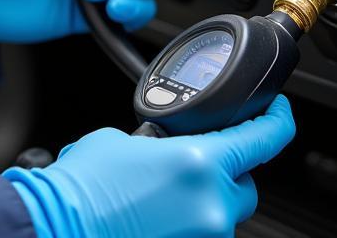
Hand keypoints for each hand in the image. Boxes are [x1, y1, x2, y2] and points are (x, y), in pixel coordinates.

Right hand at [5, 96, 296, 237]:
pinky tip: (156, 215)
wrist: (57, 224)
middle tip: (194, 163)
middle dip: (227, 171)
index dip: (278, 120)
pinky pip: (201, 233)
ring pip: (222, 215)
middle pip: (245, 184)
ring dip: (202, 201)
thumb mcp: (126, 140)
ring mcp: (203, 237)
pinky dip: (186, 223)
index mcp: (200, 164)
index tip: (279, 110)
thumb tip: (172, 147)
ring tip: (161, 195)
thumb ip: (164, 141)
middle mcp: (210, 206)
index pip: (263, 139)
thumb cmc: (84, 185)